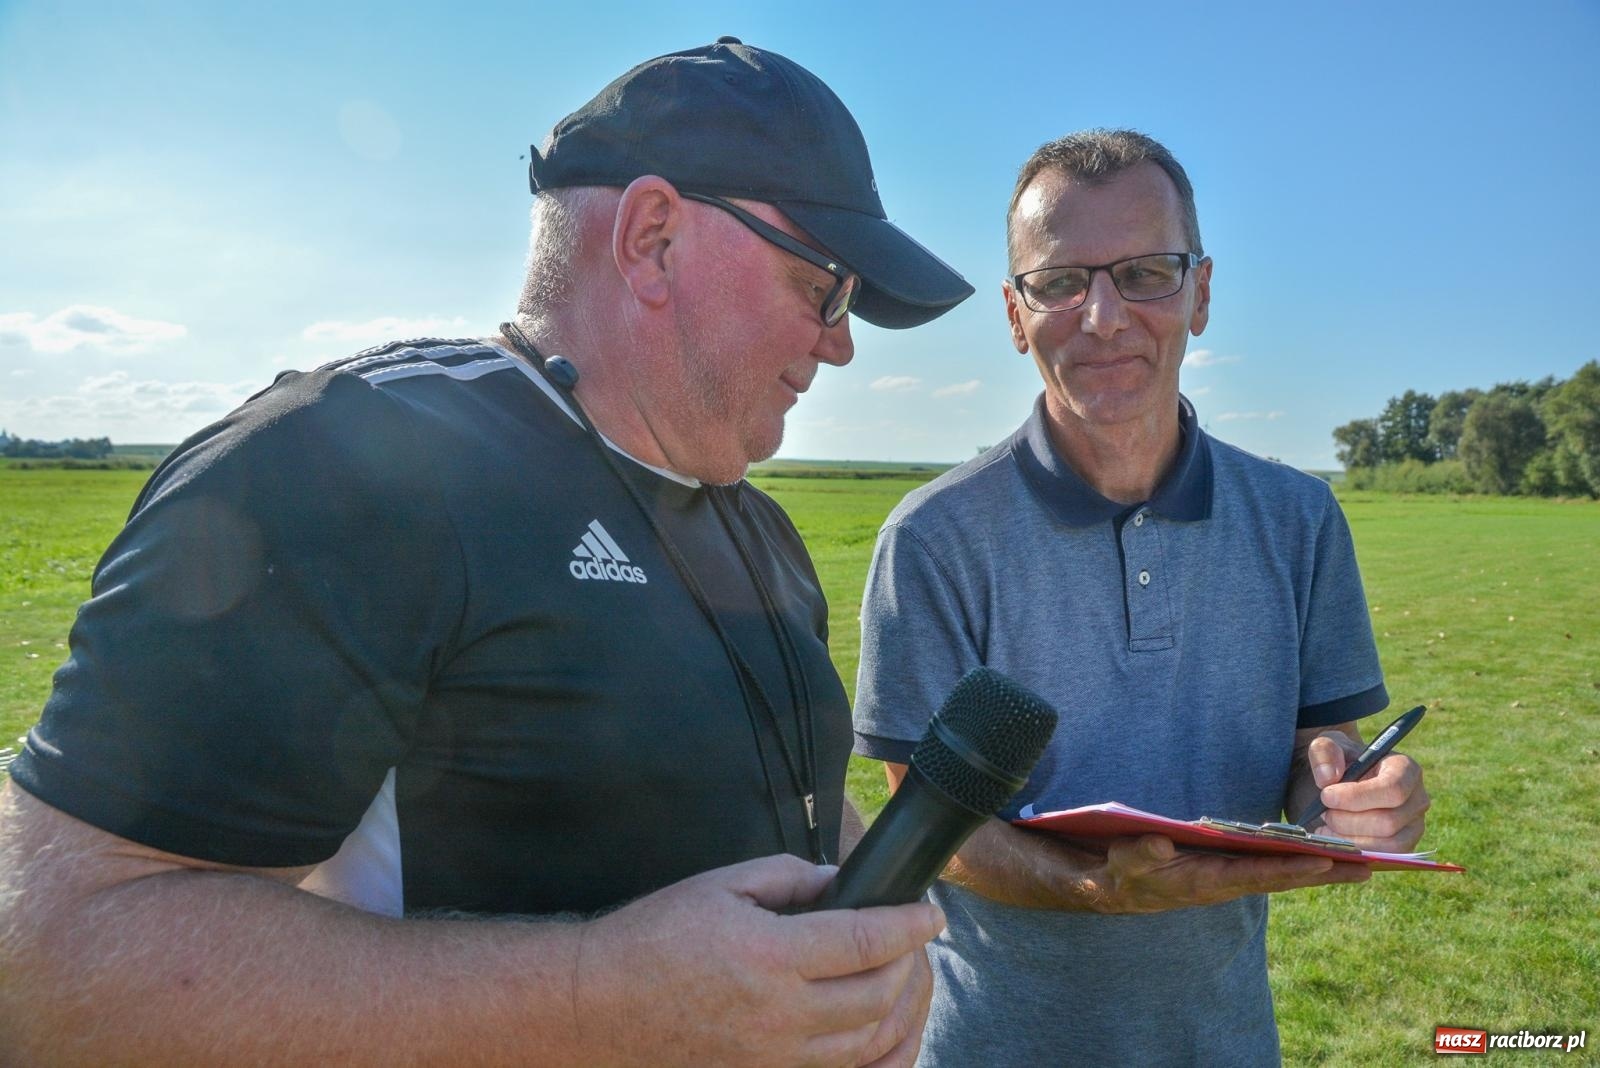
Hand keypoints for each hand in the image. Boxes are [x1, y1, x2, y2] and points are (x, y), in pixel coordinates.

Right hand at [573, 853, 944, 1067]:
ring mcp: (773, 1058)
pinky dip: (874, 1056)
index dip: (908, 925)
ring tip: (904, 980)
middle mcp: (778, 1015)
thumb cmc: (654, 937)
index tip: (929, 912)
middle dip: (909, 965)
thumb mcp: (722, 885)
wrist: (598, 1006)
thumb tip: (843, 883)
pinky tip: (882, 1031)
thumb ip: (791, 879)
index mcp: (768, 956)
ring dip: (900, 1010)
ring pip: (867, 1044)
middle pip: (877, 996)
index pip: (864, 940)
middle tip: (914, 941)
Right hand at [1083, 833, 1370, 912]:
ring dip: (1314, 869)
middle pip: (1279, 878)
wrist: (1101, 887)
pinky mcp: (1217, 870)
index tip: (1330, 860)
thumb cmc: (1110, 872)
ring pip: (1275, 873)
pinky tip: (1315, 856)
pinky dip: (1292, 862)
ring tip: (1355, 861)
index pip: (1255, 875)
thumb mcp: (1116, 862)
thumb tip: (1162, 843)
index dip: (1292, 868)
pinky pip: (1263, 868)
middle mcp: (1218, 882)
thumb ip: (1138, 854)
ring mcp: (1220, 878)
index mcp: (1200, 882)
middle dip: (1322, 873)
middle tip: (1370, 867)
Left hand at [1305, 732, 1429, 850]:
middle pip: (1388, 822)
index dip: (1357, 796)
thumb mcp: (1324, 747)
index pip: (1392, 789)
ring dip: (1350, 839)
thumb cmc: (1334, 763)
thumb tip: (1329, 778)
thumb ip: (1323, 752)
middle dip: (1348, 821)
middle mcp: (1417, 800)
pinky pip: (1384, 859)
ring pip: (1388, 845)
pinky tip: (1332, 839)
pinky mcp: (1403, 849)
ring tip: (1325, 826)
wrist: (1334, 785)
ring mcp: (1414, 827)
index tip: (1326, 795)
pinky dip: (1355, 853)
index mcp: (1405, 769)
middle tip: (1322, 813)